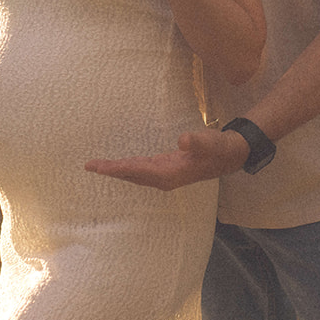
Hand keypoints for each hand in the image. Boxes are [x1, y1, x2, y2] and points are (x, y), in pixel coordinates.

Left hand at [85, 128, 250, 190]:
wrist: (231, 155)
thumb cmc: (220, 148)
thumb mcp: (210, 142)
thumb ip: (196, 141)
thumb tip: (182, 140)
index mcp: (169, 174)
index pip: (136, 171)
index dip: (115, 169)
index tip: (97, 167)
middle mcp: (164, 178)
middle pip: (131, 175)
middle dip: (110, 171)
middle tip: (89, 166)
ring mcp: (165, 174)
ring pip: (135, 174)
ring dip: (117, 170)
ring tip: (99, 166)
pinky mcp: (167, 168)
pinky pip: (141, 169)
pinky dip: (128, 167)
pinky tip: (122, 165)